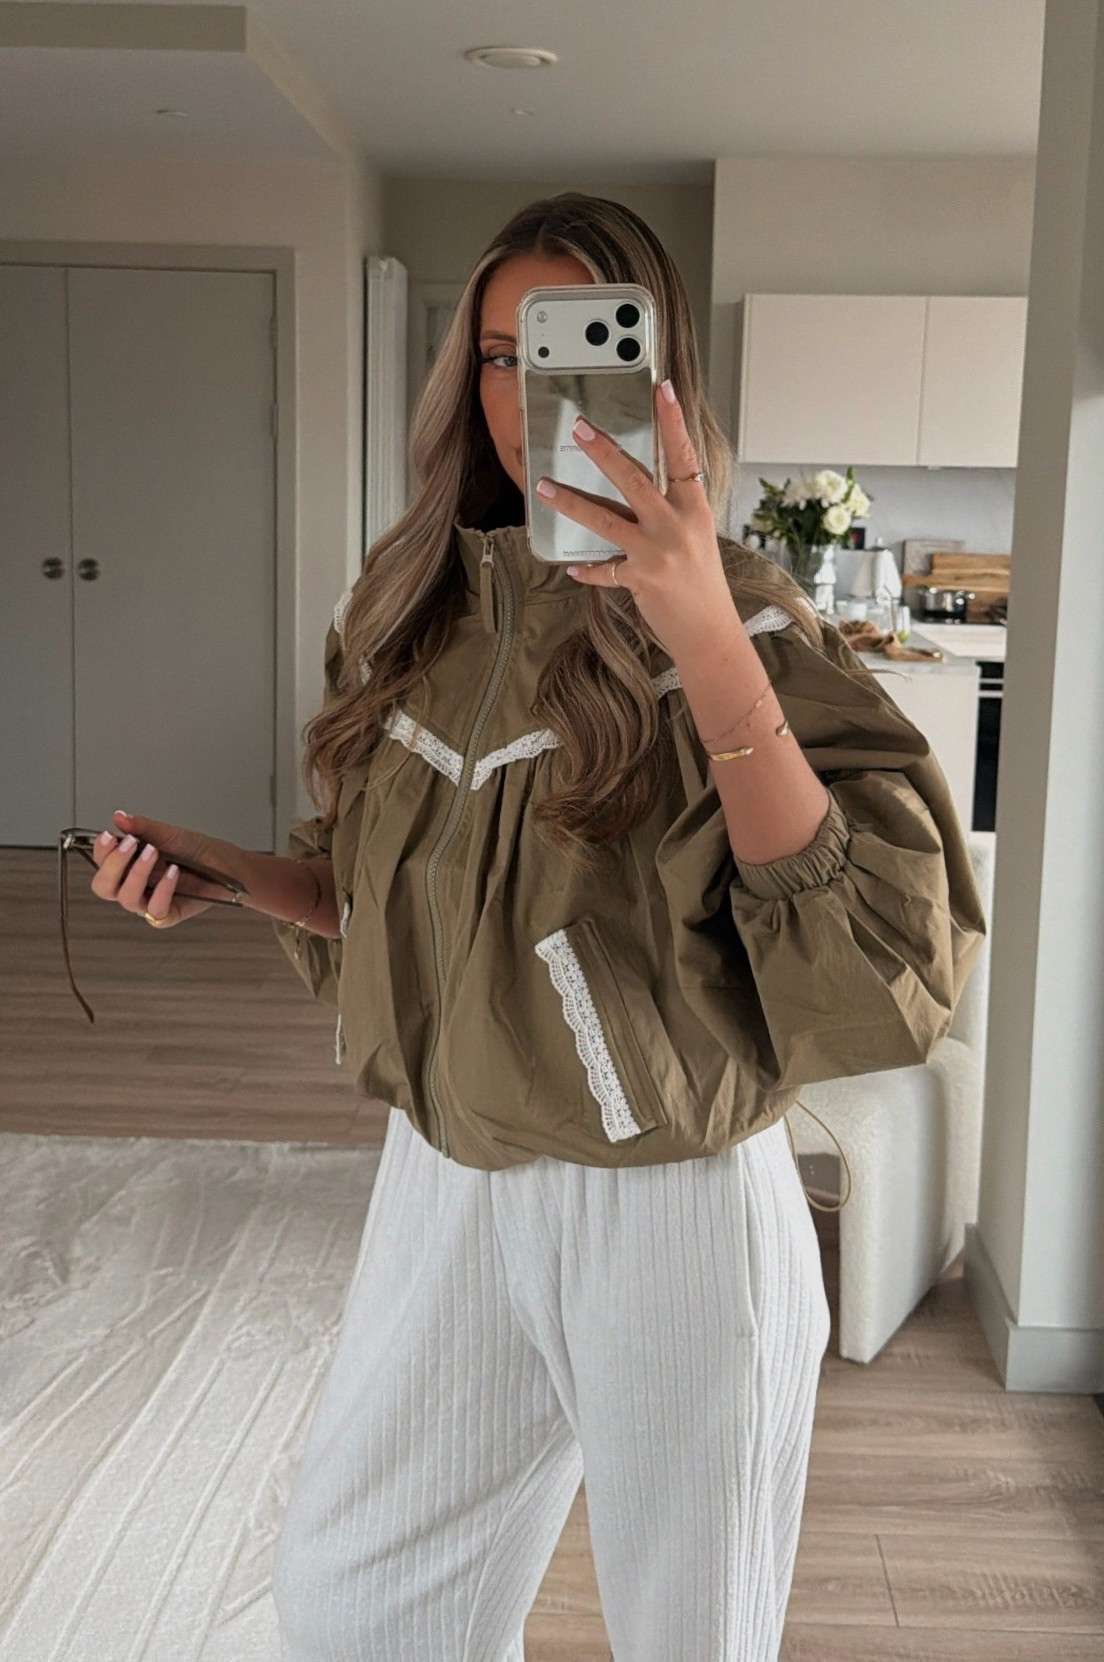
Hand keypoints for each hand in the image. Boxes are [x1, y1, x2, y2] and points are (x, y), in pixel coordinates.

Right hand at [88, 810, 228, 926]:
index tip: (109, 836)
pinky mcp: (167, 915)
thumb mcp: (169, 833)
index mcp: (128, 864)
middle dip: (112, 865)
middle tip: (129, 844)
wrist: (225, 865)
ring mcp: (149, 901)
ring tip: (153, 853)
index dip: (101, 851)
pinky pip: (156, 910)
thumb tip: (119, 817)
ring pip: (127, 899)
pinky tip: (172, 873)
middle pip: (104, 886)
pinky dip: (163, 891)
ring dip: (137, 874)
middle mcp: (134, 885)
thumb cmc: (195, 850)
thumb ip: (143, 827)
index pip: (102, 863)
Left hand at [533, 379, 738, 659]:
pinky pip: (604, 570)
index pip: (684, 456)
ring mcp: (657, 553)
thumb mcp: (696, 538)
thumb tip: (636, 488)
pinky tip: (571, 567)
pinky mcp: (639, 579)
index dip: (673, 422)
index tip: (661, 390)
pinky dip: (587, 570)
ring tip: (544, 487)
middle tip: (579, 427)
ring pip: (606, 518)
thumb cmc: (704, 585)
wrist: (711, 633)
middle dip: (604, 451)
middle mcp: (676, 526)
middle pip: (635, 479)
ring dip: (572, 501)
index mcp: (695, 510)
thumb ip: (671, 511)